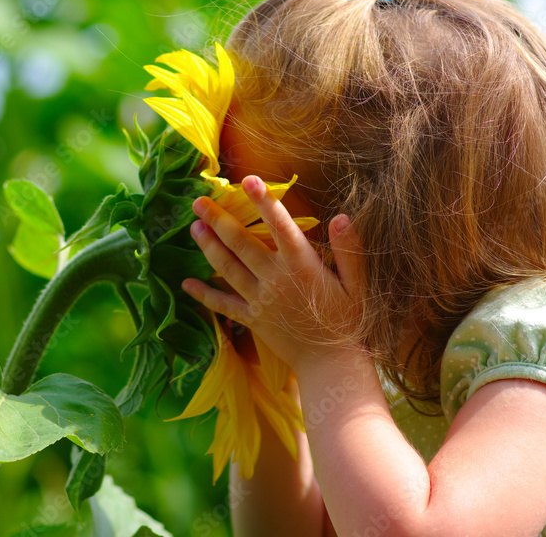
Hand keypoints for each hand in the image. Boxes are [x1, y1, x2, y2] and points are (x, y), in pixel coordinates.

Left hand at [181, 175, 364, 371]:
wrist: (332, 365)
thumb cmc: (349, 321)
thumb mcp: (358, 285)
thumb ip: (350, 250)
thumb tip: (342, 217)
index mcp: (302, 265)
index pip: (280, 225)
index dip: (264, 201)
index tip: (248, 180)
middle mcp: (276, 279)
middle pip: (241, 244)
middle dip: (218, 220)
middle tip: (198, 201)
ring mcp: (261, 301)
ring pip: (228, 269)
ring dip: (208, 247)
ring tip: (193, 227)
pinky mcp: (253, 320)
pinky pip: (224, 305)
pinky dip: (204, 295)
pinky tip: (187, 283)